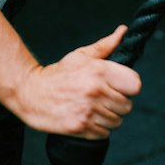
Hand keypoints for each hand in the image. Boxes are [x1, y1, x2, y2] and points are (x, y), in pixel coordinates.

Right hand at [10, 25, 141, 137]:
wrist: (30, 92)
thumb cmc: (57, 74)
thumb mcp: (80, 56)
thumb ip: (105, 46)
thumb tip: (124, 31)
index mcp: (98, 70)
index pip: (135, 85)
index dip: (128, 87)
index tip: (118, 86)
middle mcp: (95, 90)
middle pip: (127, 106)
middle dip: (117, 103)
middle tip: (101, 98)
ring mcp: (88, 111)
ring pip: (117, 121)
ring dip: (107, 117)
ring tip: (92, 108)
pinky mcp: (80, 127)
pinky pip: (104, 133)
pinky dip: (98, 129)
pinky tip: (86, 118)